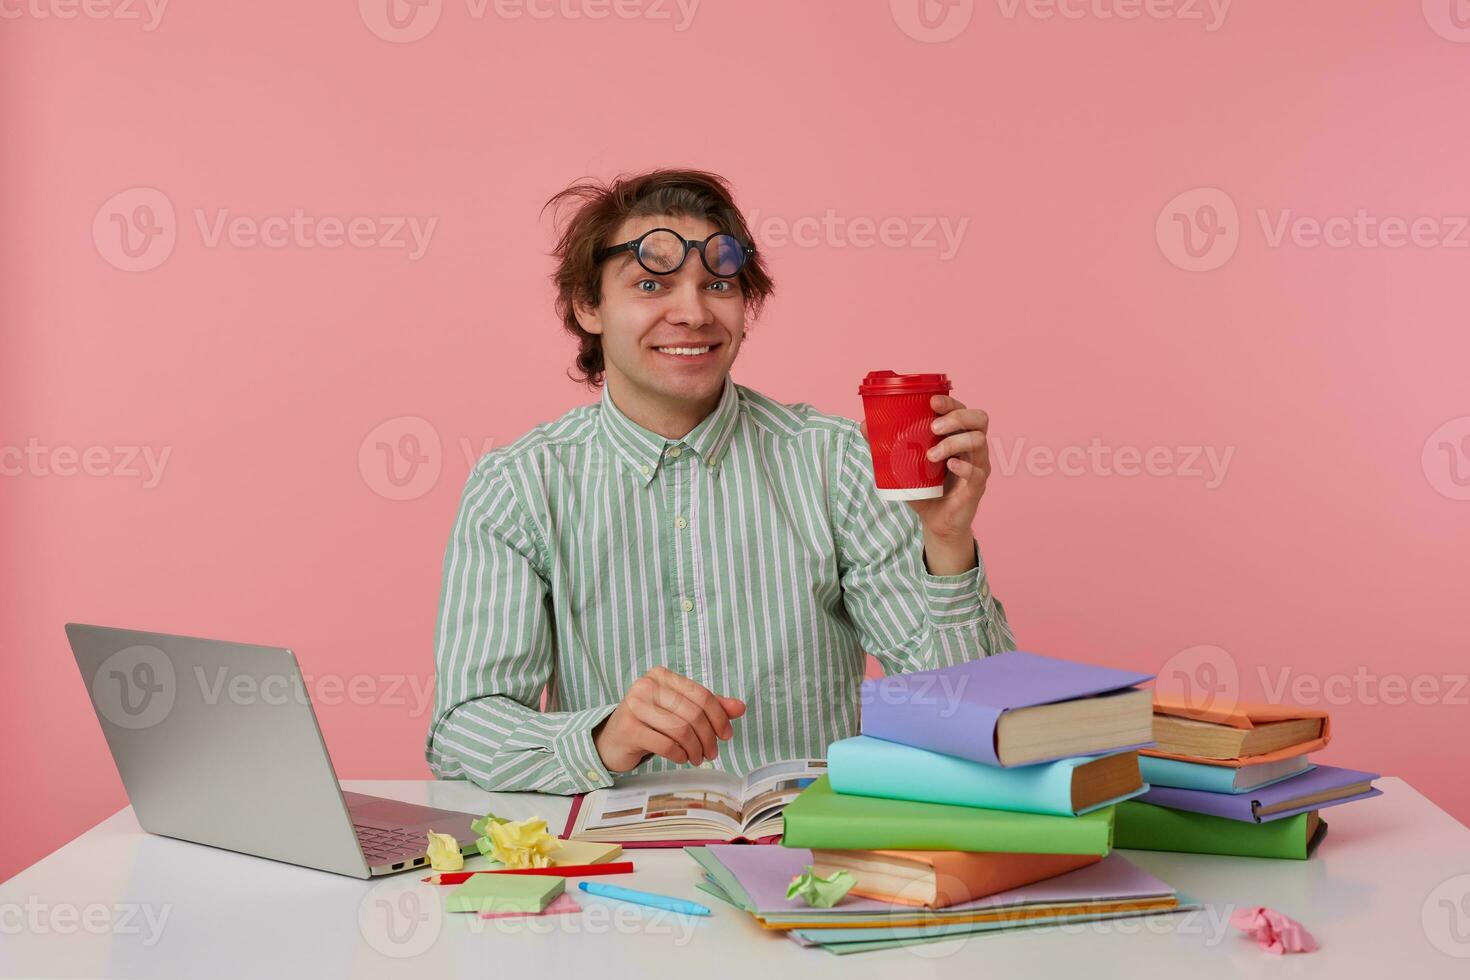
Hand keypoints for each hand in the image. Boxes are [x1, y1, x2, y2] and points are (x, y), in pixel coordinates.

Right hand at [592, 666, 746, 773]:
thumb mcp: (679, 710)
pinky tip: (682, 758)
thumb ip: (709, 707)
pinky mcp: (628, 729)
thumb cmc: (650, 723)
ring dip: (695, 749)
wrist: (613, 740)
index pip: (701, 694)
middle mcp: (645, 686)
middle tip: (712, 753)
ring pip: (680, 730)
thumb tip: (740, 707)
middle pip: (692, 713)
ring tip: (698, 758)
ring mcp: (634, 706)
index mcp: (661, 675)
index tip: (726, 735)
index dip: (719, 716)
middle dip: (708, 737)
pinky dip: (680, 754)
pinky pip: (665, 744)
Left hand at [860, 394, 990, 538]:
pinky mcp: (977, 486)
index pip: (962, 409)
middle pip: (979, 419)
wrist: (935, 521)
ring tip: (931, 455)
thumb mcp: (903, 465)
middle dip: (957, 417)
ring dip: (954, 443)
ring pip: (979, 442)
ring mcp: (978, 465)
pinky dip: (964, 466)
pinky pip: (978, 472)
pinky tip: (950, 466)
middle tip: (933, 427)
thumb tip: (864, 425)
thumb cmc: (923, 488)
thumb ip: (886, 446)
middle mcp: (972, 446)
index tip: (932, 402)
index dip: (950, 402)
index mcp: (957, 435)